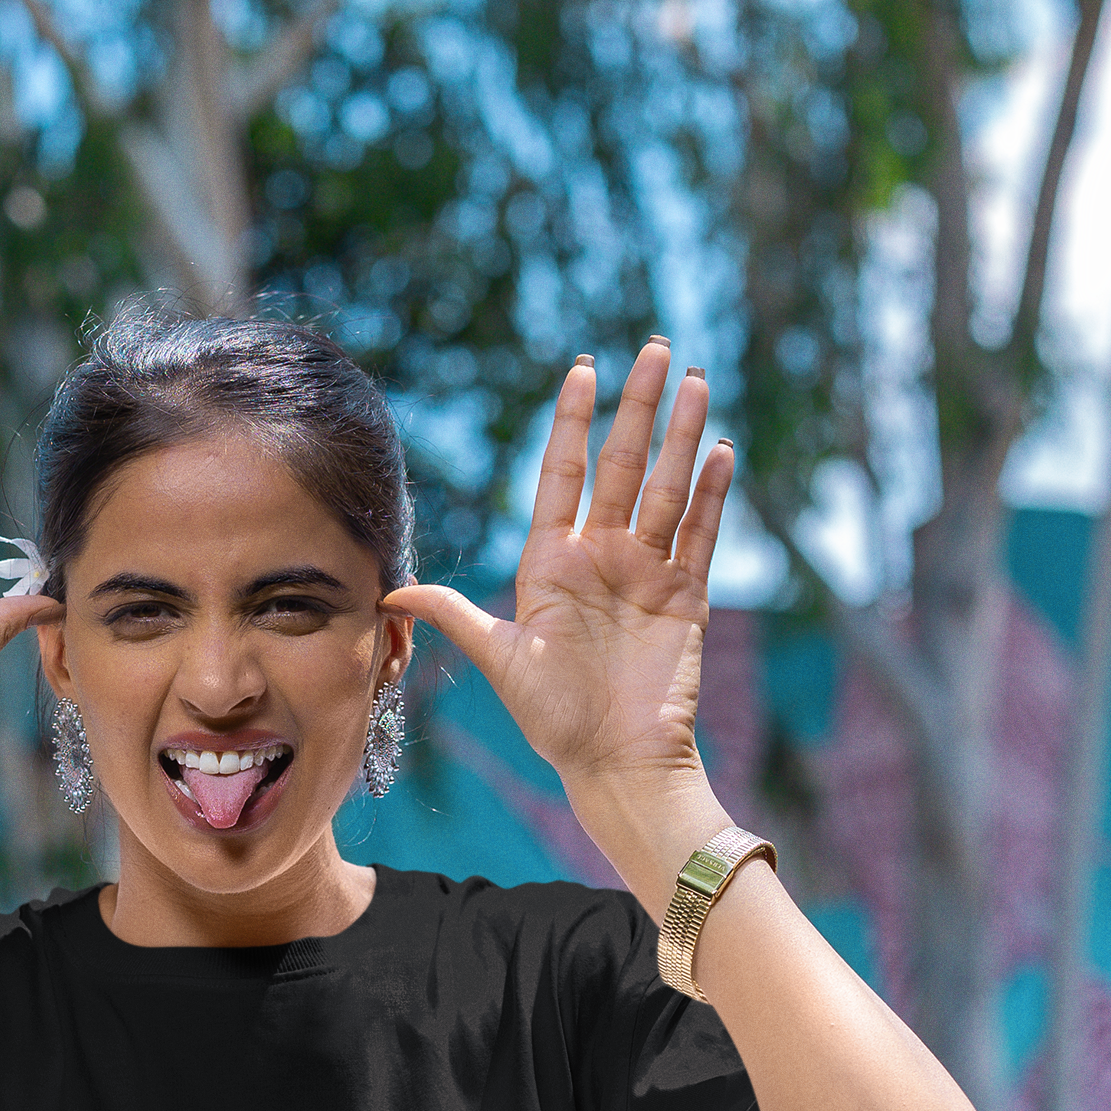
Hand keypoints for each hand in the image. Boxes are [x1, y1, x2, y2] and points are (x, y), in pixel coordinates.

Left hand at [385, 342, 733, 793]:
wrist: (613, 763)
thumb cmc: (553, 719)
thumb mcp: (499, 660)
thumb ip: (455, 616)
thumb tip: (390, 591)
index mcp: (552, 563)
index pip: (563, 474)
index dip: (574, 420)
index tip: (584, 368)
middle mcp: (601, 557)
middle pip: (622, 465)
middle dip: (639, 407)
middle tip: (655, 348)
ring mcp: (646, 573)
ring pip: (667, 487)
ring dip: (682, 435)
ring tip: (695, 380)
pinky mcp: (685, 596)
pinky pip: (699, 534)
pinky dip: (712, 494)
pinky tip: (720, 451)